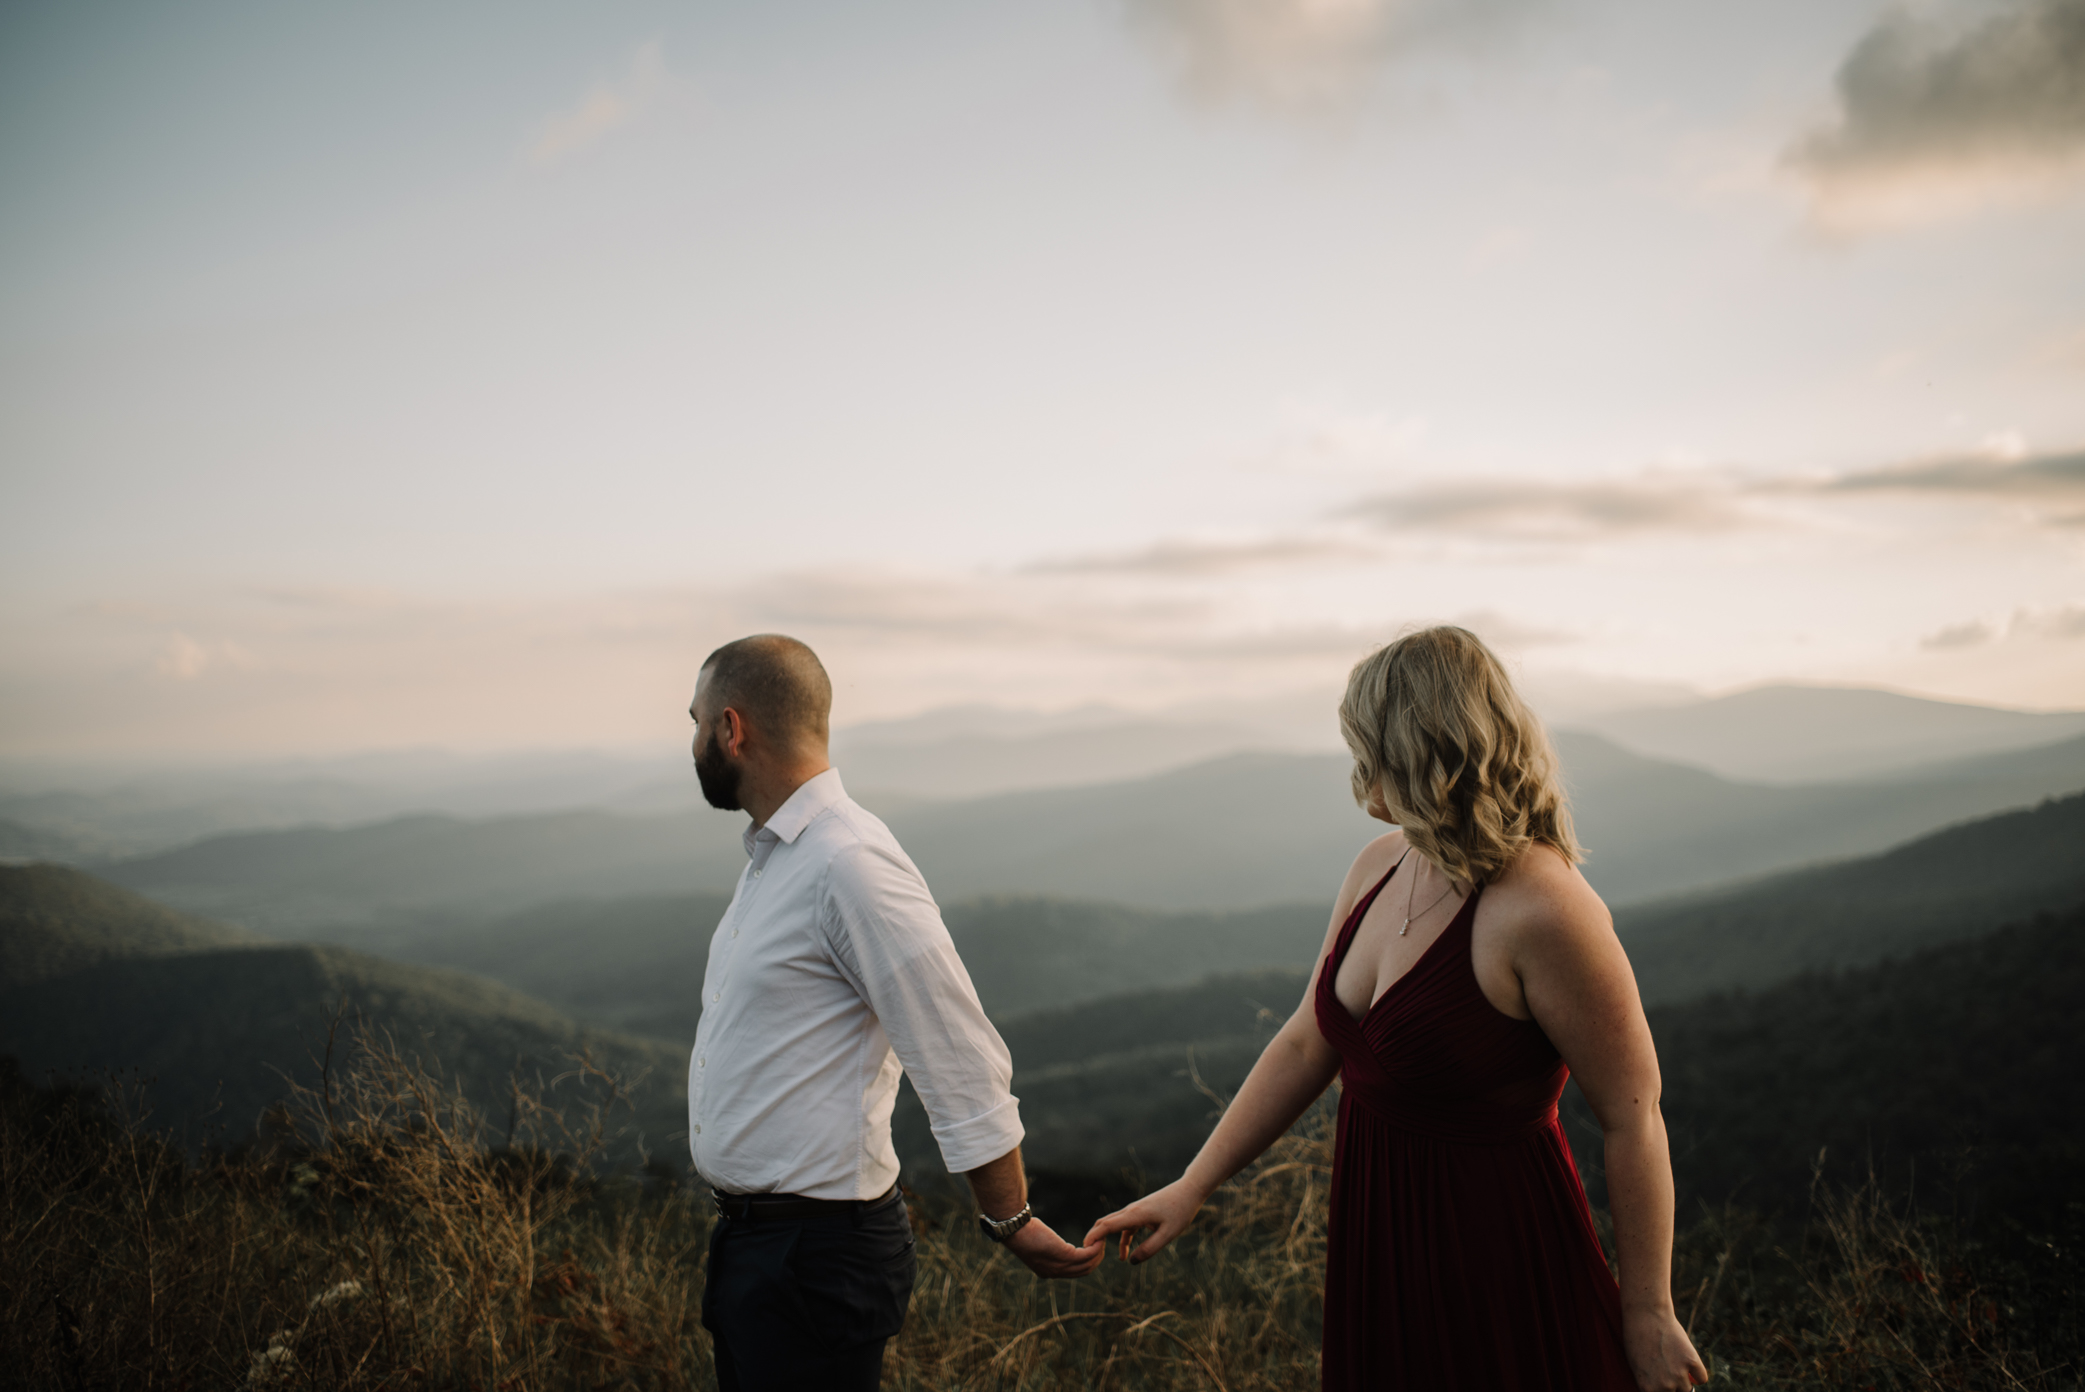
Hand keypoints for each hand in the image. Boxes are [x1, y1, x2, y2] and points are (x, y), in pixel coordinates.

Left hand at [1003, 1215, 1103, 1278]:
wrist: (1016, 1231)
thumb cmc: (1022, 1233)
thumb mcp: (1036, 1246)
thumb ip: (1047, 1249)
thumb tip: (1052, 1243)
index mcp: (1048, 1272)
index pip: (1072, 1273)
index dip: (1085, 1264)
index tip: (1091, 1252)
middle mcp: (1055, 1273)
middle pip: (1083, 1272)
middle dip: (1095, 1260)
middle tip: (1100, 1246)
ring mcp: (1060, 1266)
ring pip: (1088, 1265)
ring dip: (1098, 1254)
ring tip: (1101, 1241)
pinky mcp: (1065, 1255)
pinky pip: (1087, 1255)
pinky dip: (1095, 1248)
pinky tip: (1098, 1239)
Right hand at [1082, 1179, 1206, 1263]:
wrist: (1188, 1191)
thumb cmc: (1180, 1211)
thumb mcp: (1168, 1234)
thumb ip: (1150, 1248)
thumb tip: (1131, 1261)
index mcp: (1135, 1214)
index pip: (1107, 1225)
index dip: (1094, 1236)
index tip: (1084, 1248)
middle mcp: (1131, 1210)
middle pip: (1105, 1222)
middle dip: (1094, 1237)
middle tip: (1086, 1255)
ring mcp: (1135, 1210)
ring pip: (1114, 1224)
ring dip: (1106, 1238)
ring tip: (1100, 1257)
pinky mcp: (1141, 1212)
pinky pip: (1125, 1226)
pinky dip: (1121, 1239)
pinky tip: (1125, 1254)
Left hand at [1624, 1307, 1708, 1388]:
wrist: (1645, 1314)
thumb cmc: (1636, 1338)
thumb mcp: (1635, 1365)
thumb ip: (1649, 1383)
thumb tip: (1661, 1391)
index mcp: (1646, 1388)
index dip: (1660, 1391)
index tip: (1662, 1385)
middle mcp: (1664, 1385)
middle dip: (1672, 1389)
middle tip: (1667, 1373)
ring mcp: (1679, 1374)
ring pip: (1687, 1390)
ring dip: (1684, 1381)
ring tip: (1675, 1366)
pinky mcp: (1692, 1361)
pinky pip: (1702, 1378)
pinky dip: (1698, 1374)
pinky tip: (1690, 1364)